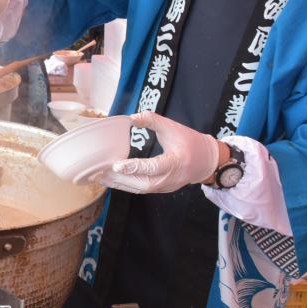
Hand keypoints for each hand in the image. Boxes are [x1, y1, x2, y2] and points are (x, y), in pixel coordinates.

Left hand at [99, 112, 221, 193]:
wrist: (206, 161)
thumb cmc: (189, 142)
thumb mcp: (172, 127)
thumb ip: (152, 120)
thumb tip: (130, 118)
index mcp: (176, 162)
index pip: (154, 167)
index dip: (135, 167)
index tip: (117, 165)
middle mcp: (171, 178)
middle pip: (142, 182)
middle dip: (120, 178)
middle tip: (100, 171)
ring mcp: (166, 186)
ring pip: (139, 189)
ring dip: (119, 183)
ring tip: (100, 176)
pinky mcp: (161, 189)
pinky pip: (141, 190)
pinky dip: (125, 185)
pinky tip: (111, 180)